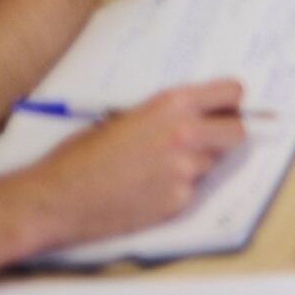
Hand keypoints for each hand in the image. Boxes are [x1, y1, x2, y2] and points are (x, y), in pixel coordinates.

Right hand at [24, 82, 252, 253]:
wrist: (57, 197)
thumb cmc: (81, 155)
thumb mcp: (125, 117)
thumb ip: (167, 115)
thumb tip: (198, 116)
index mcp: (172, 104)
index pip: (233, 93)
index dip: (229, 104)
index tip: (224, 111)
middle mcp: (186, 133)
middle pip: (237, 132)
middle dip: (224, 136)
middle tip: (203, 142)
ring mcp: (186, 170)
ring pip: (214, 163)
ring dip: (198, 164)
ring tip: (158, 168)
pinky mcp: (179, 200)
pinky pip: (193, 191)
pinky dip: (178, 190)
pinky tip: (147, 190)